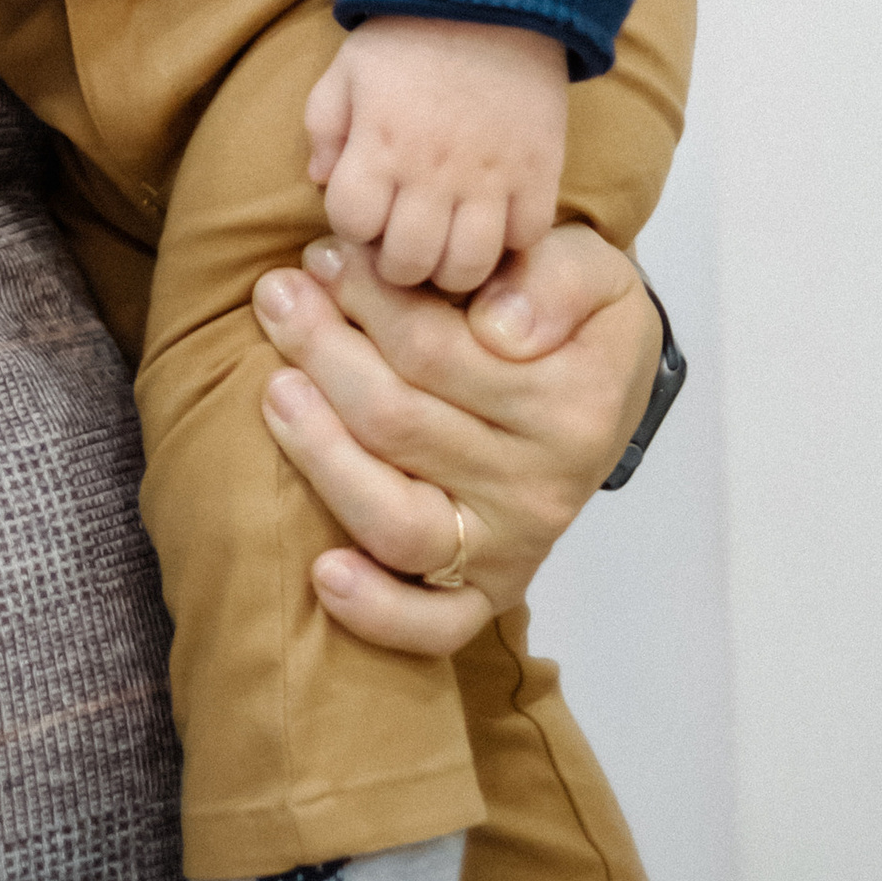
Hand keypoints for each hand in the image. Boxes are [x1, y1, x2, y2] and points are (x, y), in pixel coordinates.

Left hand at [253, 226, 663, 653]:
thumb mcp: (591, 267)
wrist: (605, 382)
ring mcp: (511, 548)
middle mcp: (542, 488)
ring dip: (321, 455)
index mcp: (570, 405)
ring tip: (275, 390)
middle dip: (322, 351)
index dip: (365, 297)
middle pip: (398, 423)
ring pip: (396, 520)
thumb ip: (555, 279)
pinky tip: (324, 574)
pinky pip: (433, 625)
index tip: (325, 255)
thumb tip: (499, 326)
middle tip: (278, 296)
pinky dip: (378, 612)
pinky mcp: (489, 592)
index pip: (434, 351)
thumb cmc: (571, 314)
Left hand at [304, 14, 567, 292]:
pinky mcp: (539, 173)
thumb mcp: (346, 70)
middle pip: (407, 263)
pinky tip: (494, 224)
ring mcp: (490, 178)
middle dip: (395, 263)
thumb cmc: (407, 35)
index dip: (351, 226)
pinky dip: (509, 244)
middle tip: (402, 242)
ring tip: (445, 245)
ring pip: (467, 268)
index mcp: (378, 145)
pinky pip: (526, 241)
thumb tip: (321, 181)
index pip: (351, 225)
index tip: (364, 211)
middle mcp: (431, 172)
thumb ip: (324, 128)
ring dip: (449, 268)